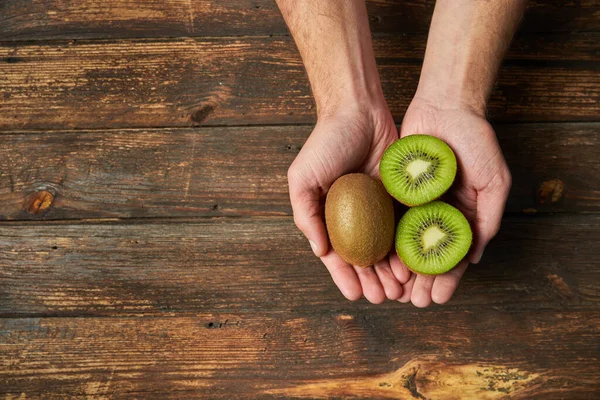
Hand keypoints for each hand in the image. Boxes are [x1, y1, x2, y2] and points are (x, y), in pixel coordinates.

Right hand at [288, 107, 410, 302]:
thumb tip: (319, 251)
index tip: (354, 296)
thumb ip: (306, 214)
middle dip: (371, 280)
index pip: (336, 254)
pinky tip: (414, 263)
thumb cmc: (325, 142)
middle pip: (363, 256)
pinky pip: (403, 226)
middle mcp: (352, 215)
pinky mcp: (398, 195)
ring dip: (391, 270)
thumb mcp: (302, 177)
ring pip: (385, 246)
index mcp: (328, 214)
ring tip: (400, 289)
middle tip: (382, 298)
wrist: (358, 110)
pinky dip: (407, 247)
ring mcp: (376, 207)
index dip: (344, 277)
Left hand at [395, 97, 511, 306]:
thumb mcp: (495, 180)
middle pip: (427, 254)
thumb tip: (476, 257)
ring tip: (392, 290)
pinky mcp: (396, 190)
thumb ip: (489, 217)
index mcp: (464, 214)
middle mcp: (438, 212)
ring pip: (405, 242)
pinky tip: (378, 259)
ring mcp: (416, 202)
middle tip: (412, 302)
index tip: (437, 299)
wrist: (445, 105)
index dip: (447, 278)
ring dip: (400, 267)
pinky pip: (389, 219)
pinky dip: (385, 240)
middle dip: (421, 280)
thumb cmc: (476, 140)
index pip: (454, 254)